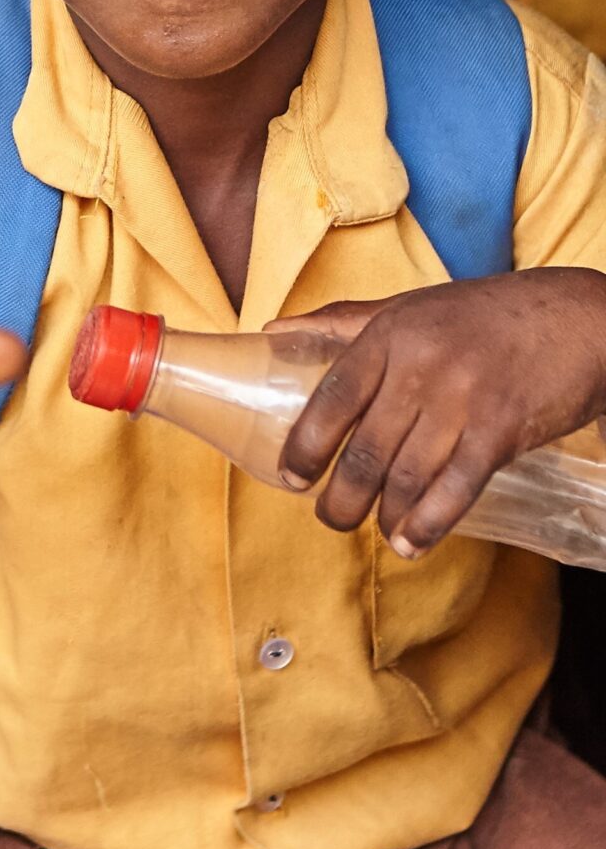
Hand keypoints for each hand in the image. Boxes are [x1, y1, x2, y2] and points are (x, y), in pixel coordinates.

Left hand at [274, 269, 605, 554]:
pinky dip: (429, 523)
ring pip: (406, 475)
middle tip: (331, 518)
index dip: (304, 446)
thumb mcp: (411, 306)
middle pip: (365, 449)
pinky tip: (413, 542)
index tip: (290, 478)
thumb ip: (343, 321)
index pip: (332, 398)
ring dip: (384, 515)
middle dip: (341, 498)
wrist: (582, 319)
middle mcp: (421, 368)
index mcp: (389, 335)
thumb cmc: (486, 314)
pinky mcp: (502, 431)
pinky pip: (456, 488)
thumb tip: (273, 330)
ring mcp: (463, 400)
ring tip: (376, 530)